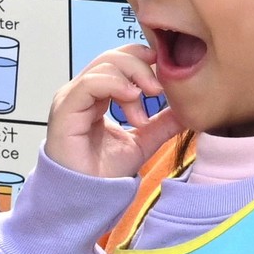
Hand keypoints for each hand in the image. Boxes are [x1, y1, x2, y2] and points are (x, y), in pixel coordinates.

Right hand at [47, 43, 183, 182]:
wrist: (87, 197)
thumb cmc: (104, 172)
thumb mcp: (144, 142)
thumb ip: (163, 123)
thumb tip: (188, 108)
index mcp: (98, 95)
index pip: (119, 60)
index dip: (143, 59)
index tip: (166, 73)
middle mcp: (83, 92)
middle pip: (113, 56)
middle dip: (141, 66)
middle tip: (159, 88)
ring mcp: (72, 98)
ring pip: (104, 64)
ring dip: (132, 77)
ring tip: (146, 99)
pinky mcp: (66, 108)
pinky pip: (90, 83)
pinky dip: (115, 84)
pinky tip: (132, 98)